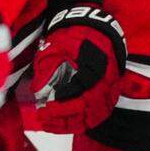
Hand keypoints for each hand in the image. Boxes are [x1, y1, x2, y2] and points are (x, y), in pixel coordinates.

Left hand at [32, 5, 126, 132]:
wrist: (95, 25)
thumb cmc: (74, 34)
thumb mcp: (56, 47)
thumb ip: (46, 70)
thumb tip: (38, 94)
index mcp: (94, 68)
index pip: (78, 96)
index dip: (60, 107)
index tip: (44, 109)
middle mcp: (107, 80)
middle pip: (86, 110)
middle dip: (63, 118)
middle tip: (44, 119)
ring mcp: (111, 87)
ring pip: (94, 115)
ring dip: (72, 123)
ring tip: (52, 125)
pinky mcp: (111, 91)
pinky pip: (100, 113)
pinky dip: (84, 121)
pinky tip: (68, 123)